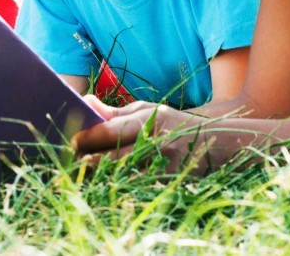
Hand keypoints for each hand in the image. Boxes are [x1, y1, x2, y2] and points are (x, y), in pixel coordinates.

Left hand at [73, 96, 216, 173]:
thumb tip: (86, 102)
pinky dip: (116, 184)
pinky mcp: (169, 187)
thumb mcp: (149, 111)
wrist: (220, 146)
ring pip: (122, 177)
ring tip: (79, 170)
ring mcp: (166, 169)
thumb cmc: (175, 124)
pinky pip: (135, 187)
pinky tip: (102, 181)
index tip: (71, 139)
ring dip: (99, 175)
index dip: (88, 137)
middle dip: (88, 160)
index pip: (112, 131)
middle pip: (113, 158)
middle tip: (69, 158)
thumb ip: (117, 112)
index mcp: (152, 121)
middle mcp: (159, 145)